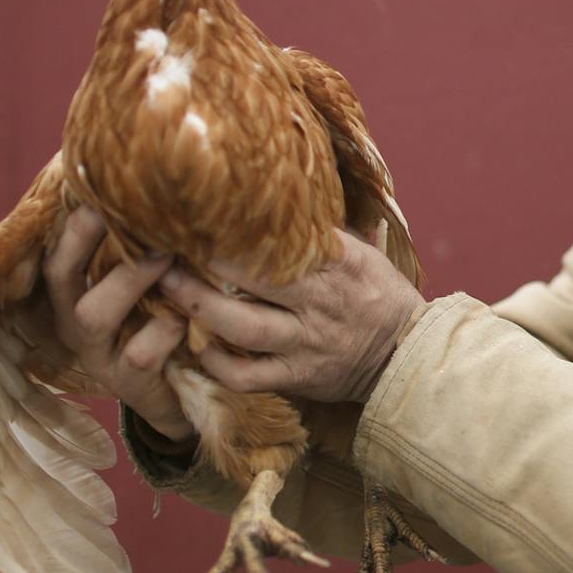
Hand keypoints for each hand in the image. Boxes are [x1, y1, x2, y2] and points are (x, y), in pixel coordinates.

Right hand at [46, 207, 191, 440]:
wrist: (182, 396)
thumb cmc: (160, 323)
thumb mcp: (143, 287)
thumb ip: (135, 248)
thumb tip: (142, 183)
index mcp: (73, 295)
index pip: (58, 252)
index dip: (73, 224)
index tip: (96, 191)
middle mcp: (76, 324)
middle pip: (61, 277)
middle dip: (88, 241)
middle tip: (134, 214)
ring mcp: (99, 356)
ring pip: (96, 314)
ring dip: (131, 280)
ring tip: (167, 254)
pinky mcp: (129, 384)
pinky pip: (142, 351)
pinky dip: (168, 328)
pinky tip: (191, 313)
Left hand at [158, 230, 425, 405]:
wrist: (405, 358)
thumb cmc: (380, 297)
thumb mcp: (363, 255)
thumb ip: (325, 233)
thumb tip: (287, 195)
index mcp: (341, 263)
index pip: (288, 239)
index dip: (242, 229)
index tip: (206, 212)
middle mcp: (321, 302)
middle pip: (256, 279)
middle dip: (207, 263)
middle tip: (167, 247)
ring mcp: (307, 342)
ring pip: (243, 328)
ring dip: (200, 308)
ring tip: (167, 290)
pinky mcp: (298, 377)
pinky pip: (247, 376)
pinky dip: (216, 364)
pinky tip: (197, 347)